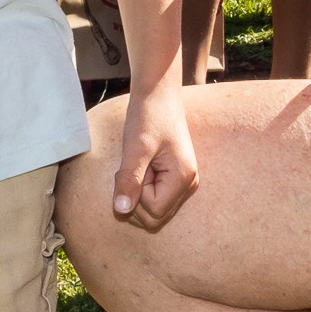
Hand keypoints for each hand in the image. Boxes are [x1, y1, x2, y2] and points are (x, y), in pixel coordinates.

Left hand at [111, 81, 198, 230]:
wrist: (158, 94)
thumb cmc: (149, 116)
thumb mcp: (136, 148)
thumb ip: (129, 180)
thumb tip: (121, 210)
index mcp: (184, 178)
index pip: (154, 211)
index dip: (136, 195)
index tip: (135, 166)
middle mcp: (189, 185)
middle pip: (154, 217)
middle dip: (136, 197)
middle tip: (135, 166)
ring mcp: (183, 183)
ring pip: (153, 211)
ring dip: (137, 192)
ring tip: (140, 164)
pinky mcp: (174, 180)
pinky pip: (154, 199)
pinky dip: (141, 188)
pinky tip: (143, 167)